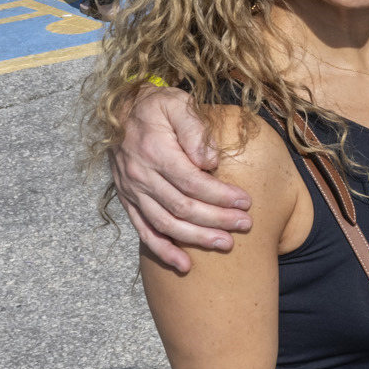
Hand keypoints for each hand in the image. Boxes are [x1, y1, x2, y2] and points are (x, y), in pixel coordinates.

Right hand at [110, 86, 251, 271]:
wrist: (122, 109)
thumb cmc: (158, 106)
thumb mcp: (177, 104)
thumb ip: (194, 129)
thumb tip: (209, 160)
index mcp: (155, 151)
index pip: (191, 182)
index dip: (220, 195)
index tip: (246, 202)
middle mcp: (140, 175)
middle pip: (181, 206)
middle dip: (216, 219)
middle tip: (245, 225)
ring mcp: (132, 191)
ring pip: (165, 223)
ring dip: (195, 239)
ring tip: (225, 245)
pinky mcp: (129, 201)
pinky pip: (144, 231)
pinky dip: (163, 250)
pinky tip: (184, 264)